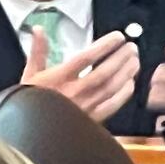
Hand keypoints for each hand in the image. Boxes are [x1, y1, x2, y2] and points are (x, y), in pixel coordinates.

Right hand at [26, 28, 140, 124]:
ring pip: (111, 87)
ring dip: (125, 73)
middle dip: (121, 57)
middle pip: (104, 71)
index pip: (87, 57)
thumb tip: (38, 29)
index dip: (105, 45)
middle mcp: (74, 92)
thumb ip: (38, 51)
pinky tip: (130, 84)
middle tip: (132, 47)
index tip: (118, 37)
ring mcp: (84, 107)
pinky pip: (111, 106)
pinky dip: (123, 94)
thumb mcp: (29, 75)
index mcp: (59, 78)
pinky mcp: (90, 120)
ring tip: (135, 60)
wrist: (29, 134)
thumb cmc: (29, 104)